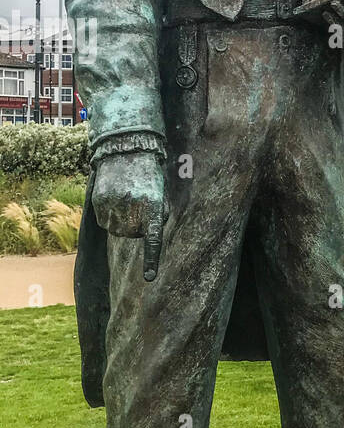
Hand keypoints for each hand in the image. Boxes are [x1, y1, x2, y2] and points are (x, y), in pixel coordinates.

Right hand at [92, 151, 167, 279]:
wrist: (126, 150)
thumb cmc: (149, 176)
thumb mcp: (160, 194)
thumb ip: (157, 216)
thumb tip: (146, 236)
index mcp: (152, 206)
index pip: (153, 238)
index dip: (151, 259)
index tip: (149, 277)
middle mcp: (132, 207)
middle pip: (133, 235)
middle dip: (137, 225)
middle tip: (139, 203)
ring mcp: (114, 205)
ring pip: (117, 230)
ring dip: (121, 221)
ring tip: (126, 198)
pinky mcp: (99, 202)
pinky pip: (104, 222)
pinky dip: (109, 215)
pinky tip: (114, 198)